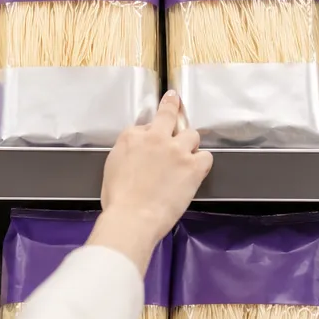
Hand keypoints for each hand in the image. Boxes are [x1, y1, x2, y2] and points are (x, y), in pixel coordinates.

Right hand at [89, 92, 211, 273]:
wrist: (132, 218)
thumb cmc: (118, 201)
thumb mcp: (111, 168)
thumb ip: (126, 153)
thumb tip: (136, 154)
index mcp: (131, 137)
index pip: (144, 127)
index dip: (150, 135)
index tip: (152, 137)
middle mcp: (154, 137)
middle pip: (169, 115)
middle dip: (172, 107)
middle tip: (174, 101)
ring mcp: (176, 150)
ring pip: (192, 135)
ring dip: (190, 145)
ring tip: (186, 159)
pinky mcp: (193, 166)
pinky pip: (206, 156)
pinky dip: (203, 162)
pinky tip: (197, 171)